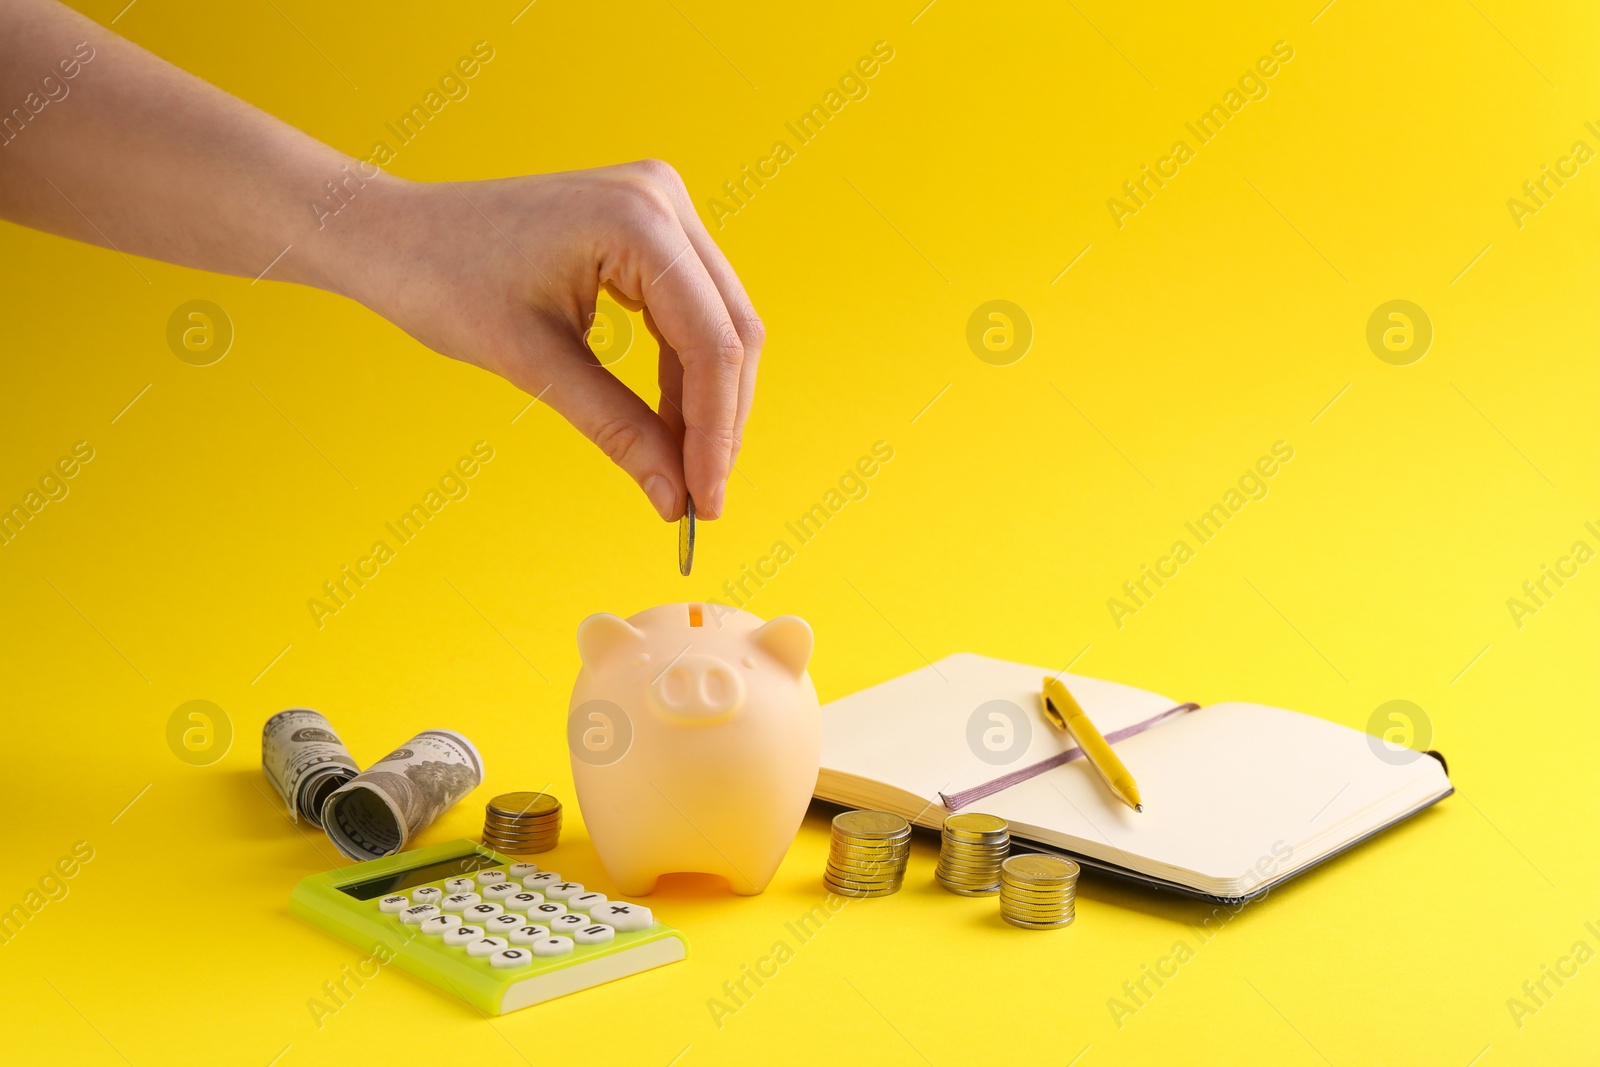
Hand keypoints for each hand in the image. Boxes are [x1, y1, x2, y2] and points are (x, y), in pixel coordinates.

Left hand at [343, 162, 761, 520]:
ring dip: (707, 402)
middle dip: (719, 421)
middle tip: (698, 498)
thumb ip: (617, 429)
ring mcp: (661, 207)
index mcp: (638, 221)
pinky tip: (669, 426)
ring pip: (720, 324)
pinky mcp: (650, 227)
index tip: (702, 504)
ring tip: (682, 471)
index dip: (715, 432)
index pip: (711, 343)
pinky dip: (684, 372)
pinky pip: (691, 310)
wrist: (395, 236)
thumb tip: (671, 497)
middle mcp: (663, 200)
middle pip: (731, 331)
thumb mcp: (534, 364)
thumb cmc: (445, 282)